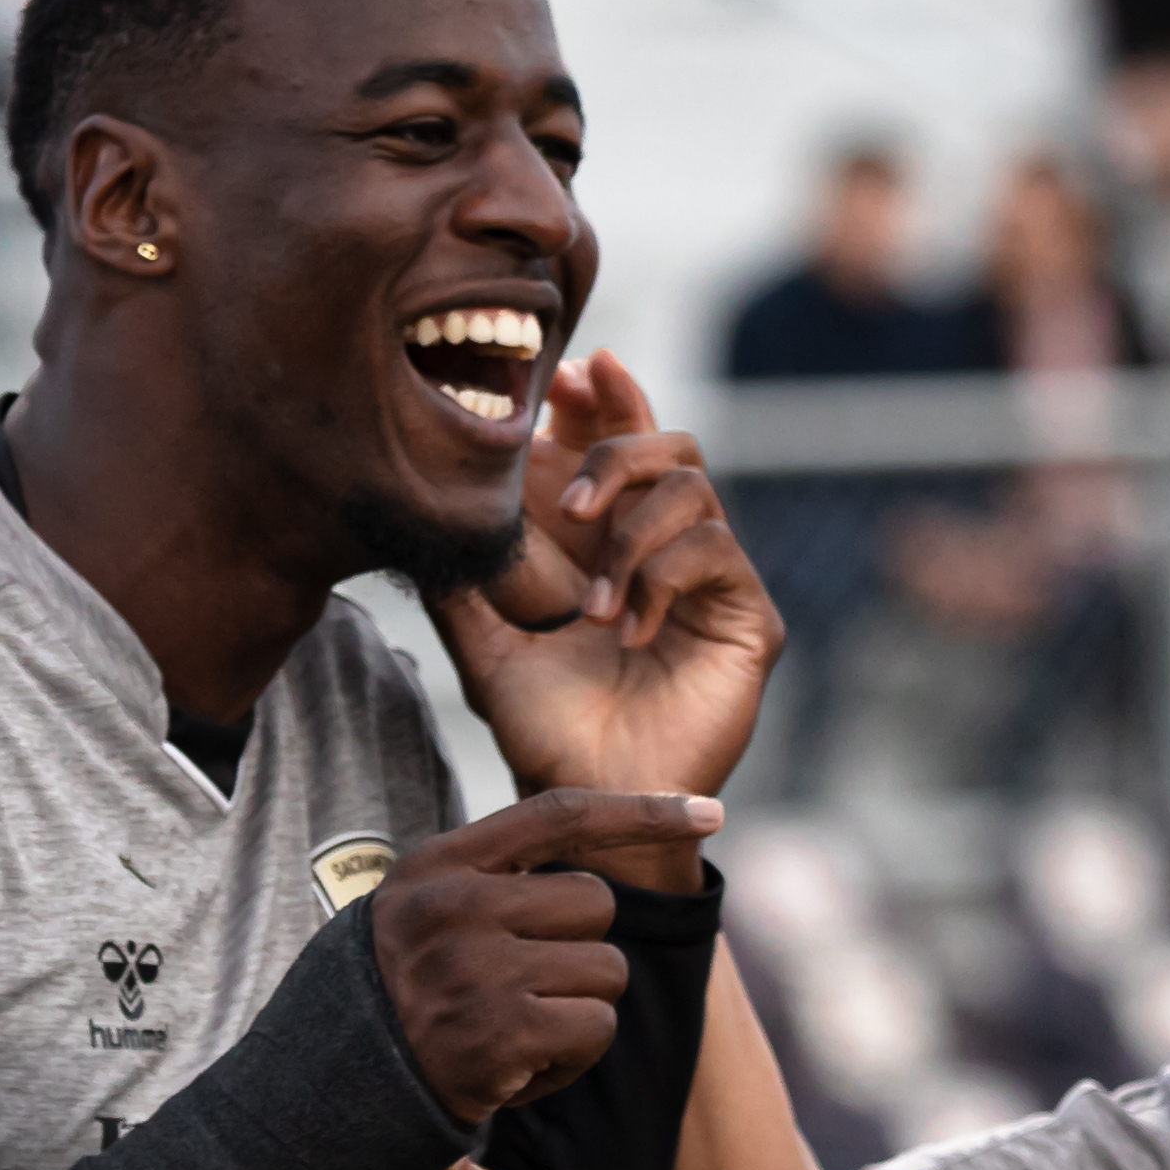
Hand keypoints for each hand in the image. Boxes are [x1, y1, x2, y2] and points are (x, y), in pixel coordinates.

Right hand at [366, 786, 717, 1127]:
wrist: (323, 1092)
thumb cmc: (387, 1003)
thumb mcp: (415, 912)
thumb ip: (488, 879)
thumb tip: (590, 879)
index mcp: (438, 865)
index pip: (556, 815)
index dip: (641, 811)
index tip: (710, 811)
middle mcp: (457, 905)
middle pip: (596, 903)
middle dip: (579, 951)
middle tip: (523, 990)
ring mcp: (479, 967)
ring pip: (607, 972)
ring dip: (577, 1012)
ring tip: (513, 1033)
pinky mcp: (503, 1032)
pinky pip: (596, 1030)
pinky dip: (570, 1060)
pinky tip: (517, 1070)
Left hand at [428, 354, 780, 856]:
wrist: (584, 799)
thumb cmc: (542, 730)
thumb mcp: (485, 642)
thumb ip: (463, 577)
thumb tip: (422, 513)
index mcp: (607, 540)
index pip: (620, 442)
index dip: (606, 398)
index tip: (575, 369)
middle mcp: (664, 549)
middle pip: (669, 443)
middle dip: (614, 449)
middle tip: (564, 501)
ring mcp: (710, 581)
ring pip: (694, 489)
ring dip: (631, 532)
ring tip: (590, 606)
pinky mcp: (747, 617)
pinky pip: (717, 551)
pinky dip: (662, 577)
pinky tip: (627, 630)